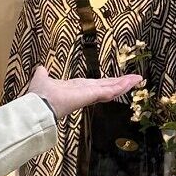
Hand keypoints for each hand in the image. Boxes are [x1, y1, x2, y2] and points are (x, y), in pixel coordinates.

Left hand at [26, 64, 142, 117]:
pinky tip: (132, 82)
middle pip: (106, 86)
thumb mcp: (42, 79)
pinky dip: (121, 86)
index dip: (106, 82)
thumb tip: (41, 68)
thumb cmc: (39, 96)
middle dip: (120, 83)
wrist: (37, 106)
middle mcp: (84, 92)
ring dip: (125, 83)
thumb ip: (43, 74)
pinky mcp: (91, 96)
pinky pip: (109, 91)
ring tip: (138, 79)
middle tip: (135, 79)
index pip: (94, 85)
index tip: (116, 80)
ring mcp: (89, 95)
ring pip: (110, 89)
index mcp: (75, 89)